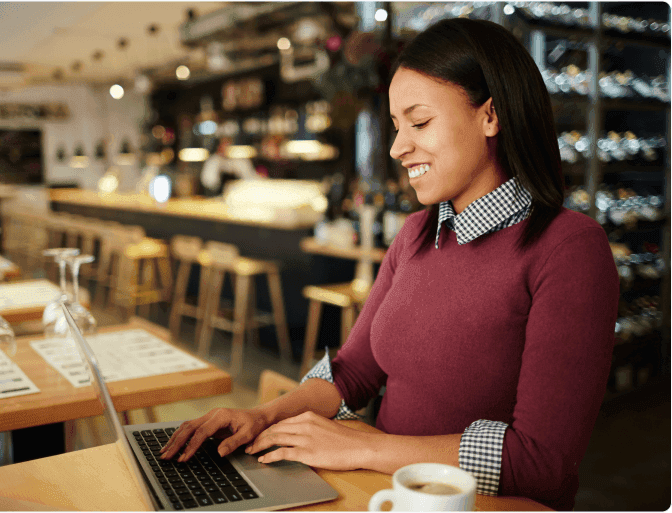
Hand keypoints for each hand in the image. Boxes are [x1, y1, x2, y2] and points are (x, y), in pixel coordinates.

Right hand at [159, 407, 268, 461]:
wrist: (258, 416)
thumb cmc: (254, 424)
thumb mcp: (248, 434)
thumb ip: (234, 443)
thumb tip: (219, 453)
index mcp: (221, 416)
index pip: (202, 432)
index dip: (191, 446)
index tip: (183, 458)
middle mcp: (212, 414)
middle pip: (189, 428)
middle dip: (177, 443)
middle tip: (166, 457)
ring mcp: (209, 417)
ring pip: (187, 426)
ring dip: (175, 439)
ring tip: (164, 452)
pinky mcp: (208, 421)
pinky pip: (191, 428)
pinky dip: (180, 436)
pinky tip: (173, 444)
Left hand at [245, 412, 371, 470]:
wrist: (360, 447)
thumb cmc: (345, 440)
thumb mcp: (325, 427)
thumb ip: (310, 428)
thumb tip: (298, 436)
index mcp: (309, 416)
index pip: (281, 422)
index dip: (267, 430)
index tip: (259, 436)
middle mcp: (305, 424)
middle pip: (275, 429)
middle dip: (260, 437)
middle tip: (250, 444)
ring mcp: (305, 438)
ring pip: (275, 439)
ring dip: (260, 446)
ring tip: (252, 452)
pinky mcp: (307, 452)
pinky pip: (282, 453)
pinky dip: (270, 456)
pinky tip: (264, 459)